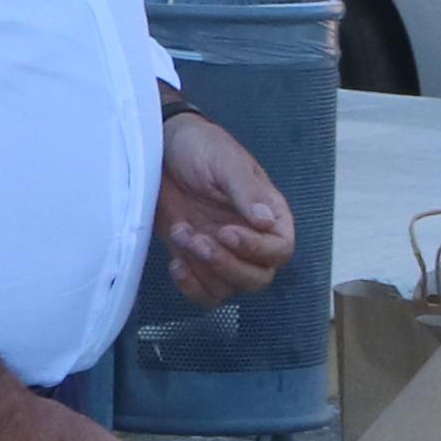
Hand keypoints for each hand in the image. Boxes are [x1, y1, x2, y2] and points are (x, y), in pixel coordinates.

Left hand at [154, 107, 295, 307]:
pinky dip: (191, 288)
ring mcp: (224, 253)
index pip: (280, 249)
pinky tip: (176, 263)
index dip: (256, 249)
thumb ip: (246, 191)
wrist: (160, 149)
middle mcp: (252, 239)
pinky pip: (205, 293)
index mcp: (270, 214)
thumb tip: (266, 221)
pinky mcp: (197, 261)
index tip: (226, 232)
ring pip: (229, 288)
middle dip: (227, 265)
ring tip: (181, 233)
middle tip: (198, 239)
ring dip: (203, 271)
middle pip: (257, 278)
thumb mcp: (225, 161)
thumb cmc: (200, 147)